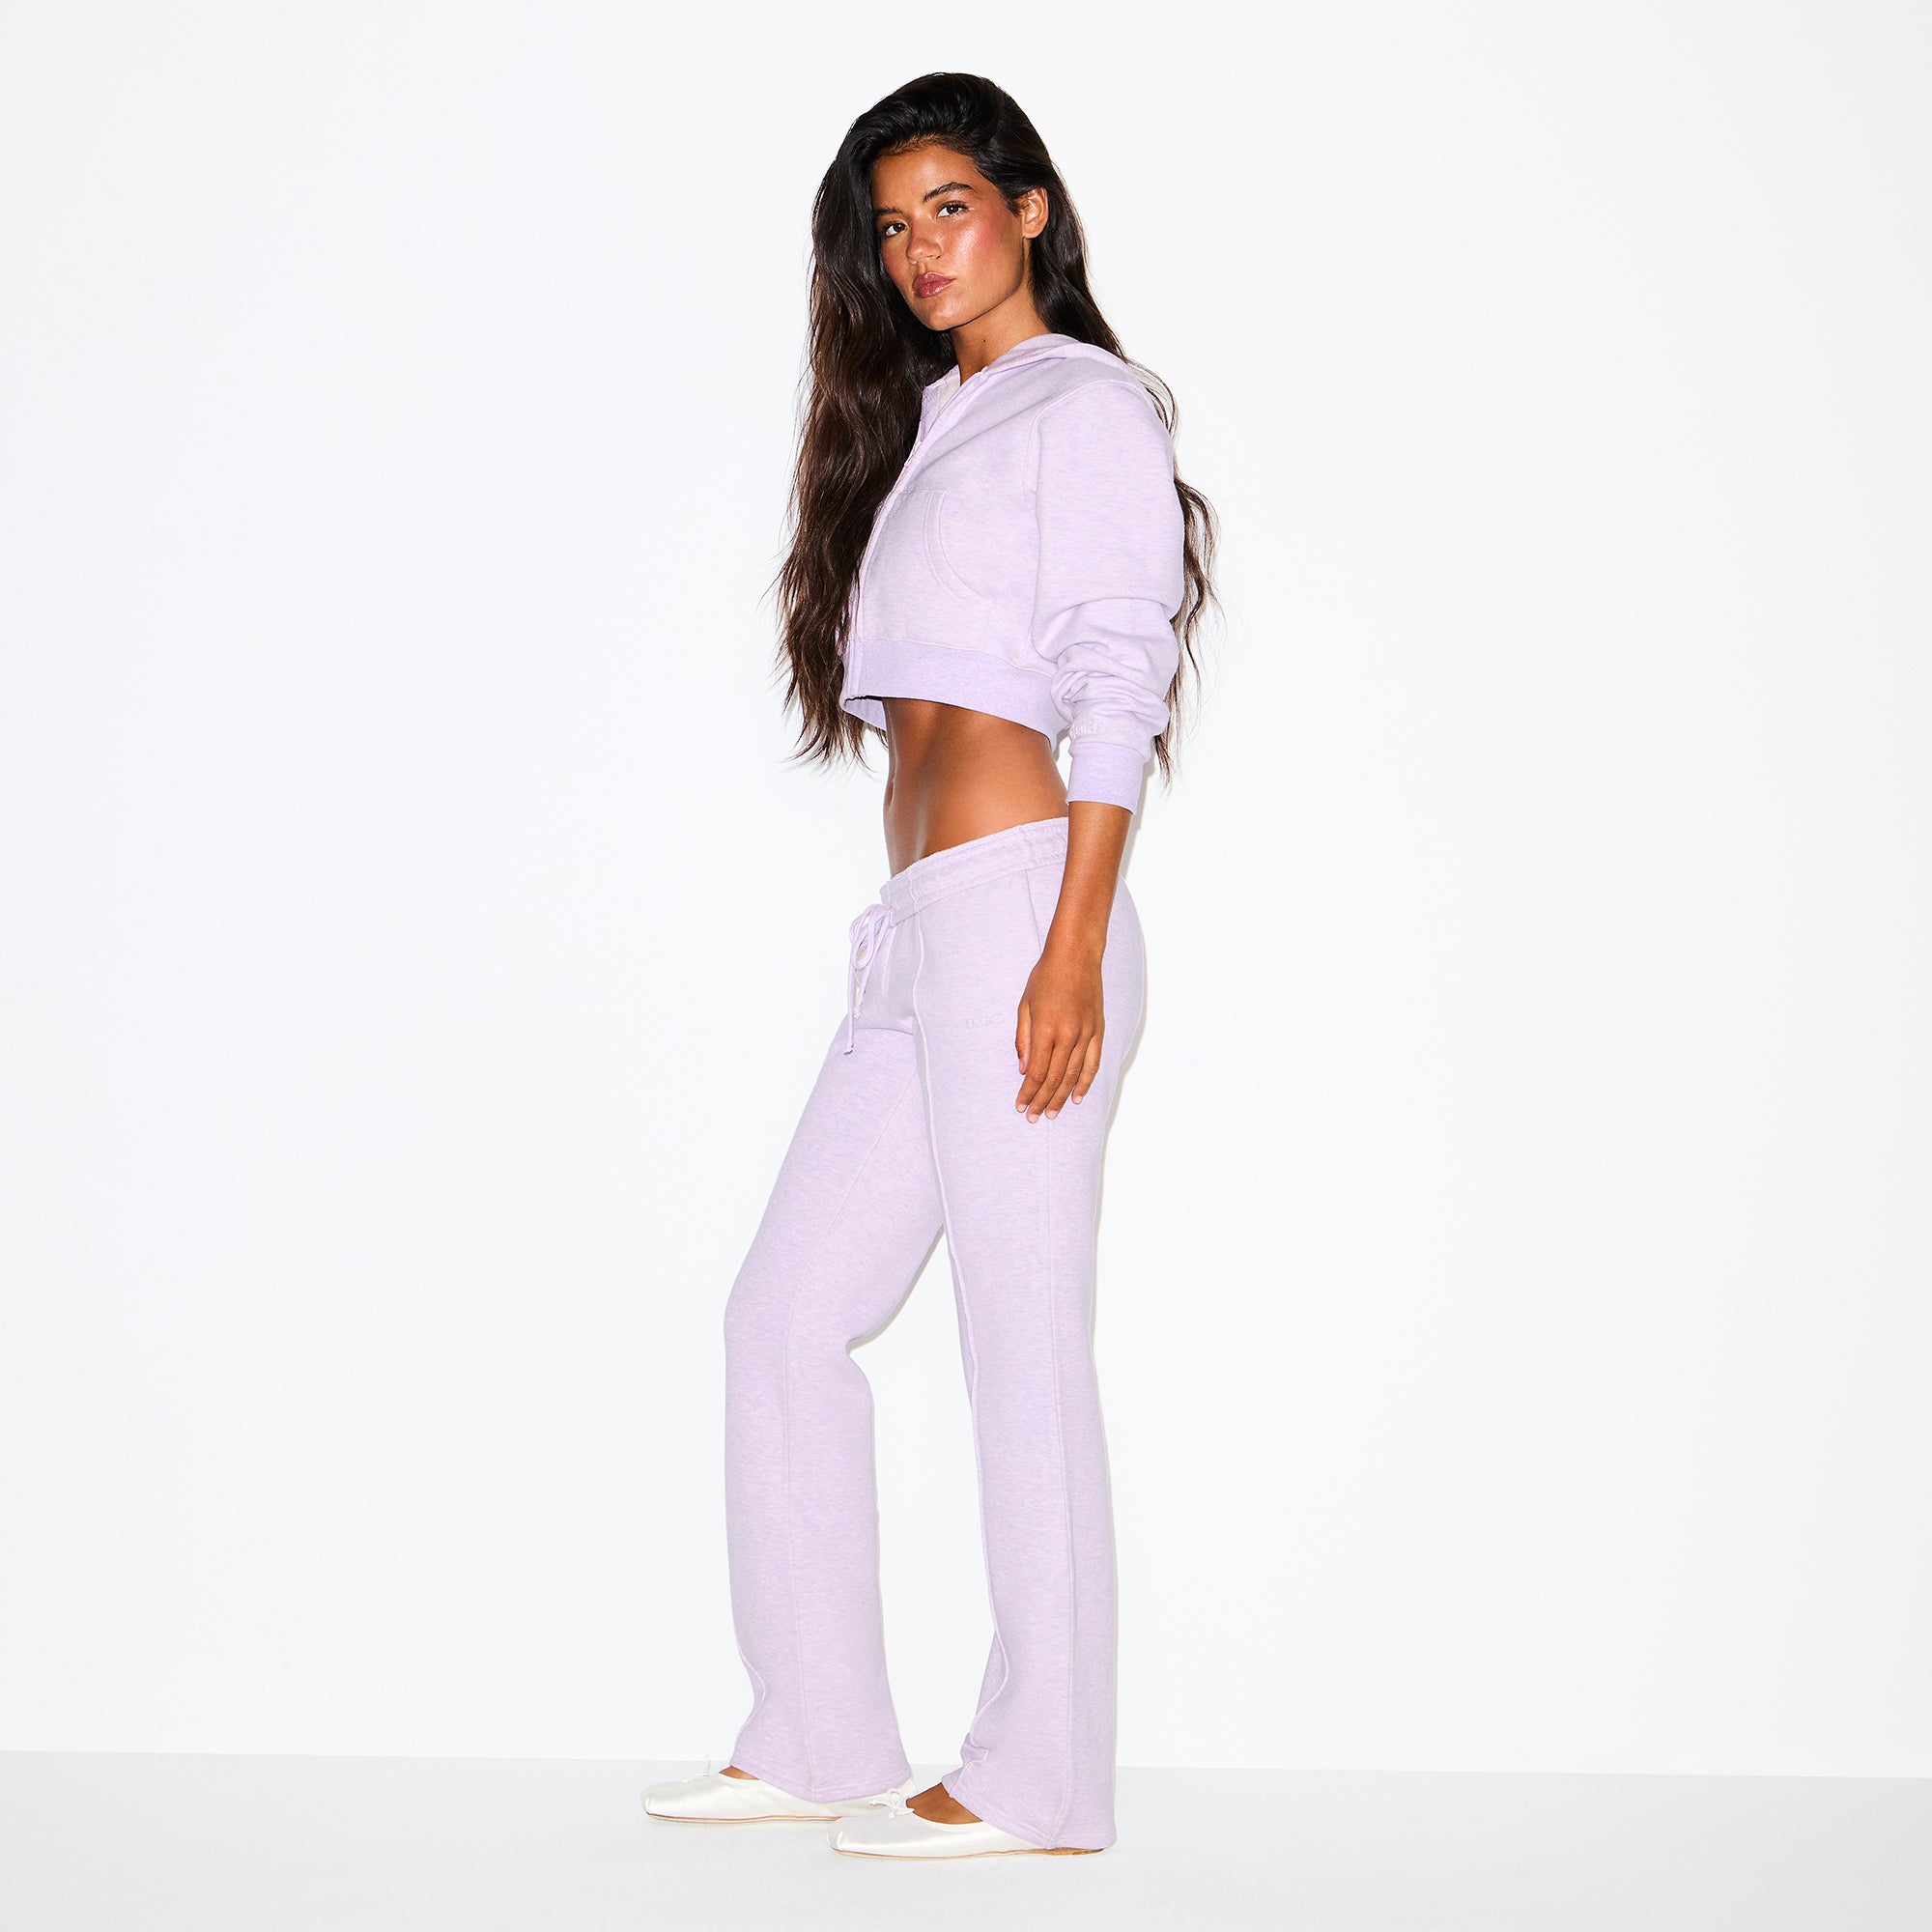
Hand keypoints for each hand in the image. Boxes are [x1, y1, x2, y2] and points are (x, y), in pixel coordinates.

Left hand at [1015, 939, 1103, 1121]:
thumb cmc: (1045, 977)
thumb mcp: (1025, 1006)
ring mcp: (1086, 1034)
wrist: (1076, 956)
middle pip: (1054, 1078)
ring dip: (1062, 1097)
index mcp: (1046, 1029)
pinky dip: (1085, 1082)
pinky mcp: (1098, 1030)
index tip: (1021, 1106)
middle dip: (1042, 1100)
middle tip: (1034, 1117)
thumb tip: (1023, 1069)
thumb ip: (1024, 1039)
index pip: (1036, 1072)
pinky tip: (1077, 1097)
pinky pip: (1092, 1063)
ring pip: (1073, 1075)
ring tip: (1052, 1113)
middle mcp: (1068, 1035)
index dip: (1028, 1092)